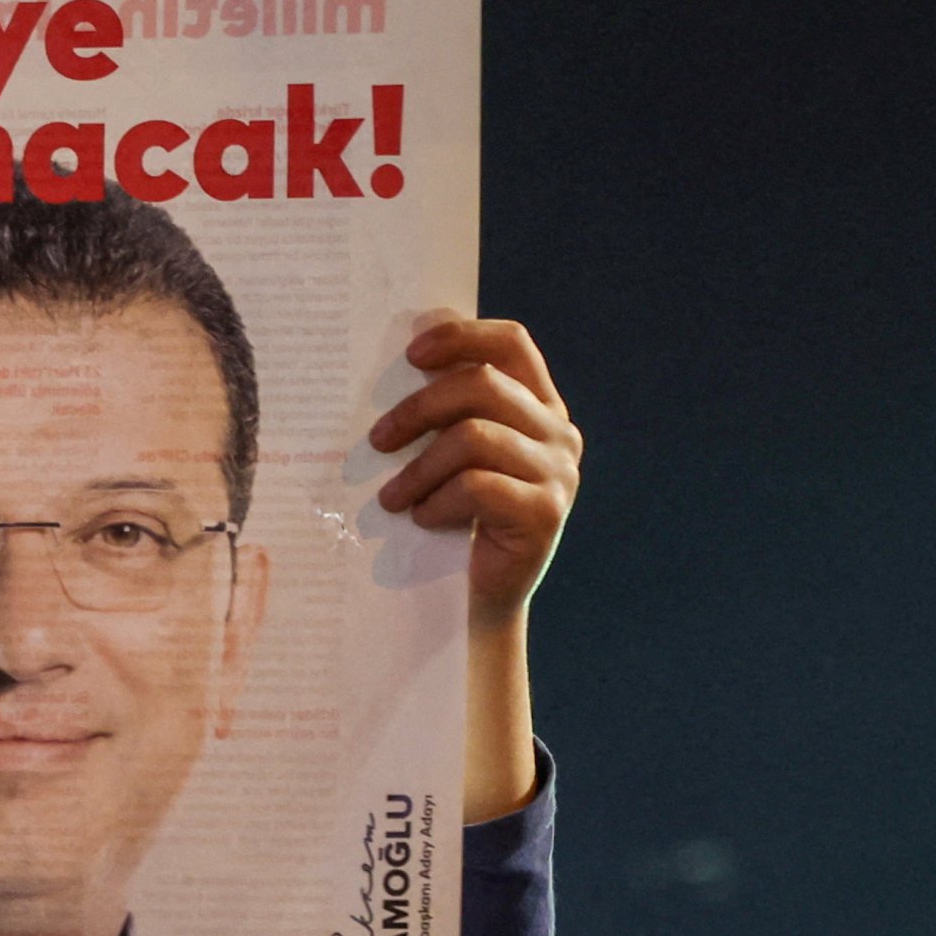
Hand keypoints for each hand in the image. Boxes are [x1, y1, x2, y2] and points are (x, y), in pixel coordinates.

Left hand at [373, 318, 578, 629]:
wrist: (478, 599)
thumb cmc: (454, 520)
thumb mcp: (451, 458)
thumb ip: (445, 412)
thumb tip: (402, 357)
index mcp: (538, 406)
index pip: (511, 344)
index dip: (462, 336)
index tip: (411, 353)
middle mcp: (558, 432)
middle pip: (483, 385)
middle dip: (418, 408)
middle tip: (377, 441)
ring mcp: (558, 472)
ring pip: (473, 437)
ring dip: (419, 468)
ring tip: (392, 498)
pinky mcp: (545, 513)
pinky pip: (477, 486)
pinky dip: (437, 502)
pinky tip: (423, 520)